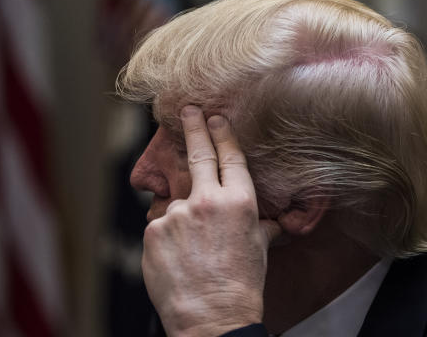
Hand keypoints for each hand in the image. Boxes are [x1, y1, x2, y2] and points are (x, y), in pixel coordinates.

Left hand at [141, 105, 281, 336]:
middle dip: (193, 128)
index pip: (230, 156)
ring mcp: (176, 215)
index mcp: (238, 201)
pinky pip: (161, 226)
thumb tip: (273, 220)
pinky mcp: (153, 231)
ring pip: (177, 204)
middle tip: (187, 110)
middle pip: (199, 155)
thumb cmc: (241, 286)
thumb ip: (260, 225)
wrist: (212, 319)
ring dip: (183, 218)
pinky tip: (179, 258)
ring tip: (193, 250)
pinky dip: (168, 237)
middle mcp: (207, 201)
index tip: (214, 118)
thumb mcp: (259, 248)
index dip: (222, 134)